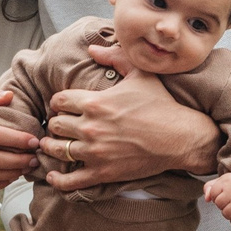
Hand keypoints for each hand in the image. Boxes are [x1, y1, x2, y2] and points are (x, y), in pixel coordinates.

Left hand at [40, 69, 218, 191]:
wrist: (179, 137)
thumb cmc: (161, 104)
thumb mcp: (140, 73)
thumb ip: (115, 57)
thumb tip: (93, 49)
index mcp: (95, 102)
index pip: (59, 101)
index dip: (58, 103)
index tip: (62, 106)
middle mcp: (90, 127)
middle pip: (55, 125)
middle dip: (56, 124)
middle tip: (59, 126)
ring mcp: (95, 152)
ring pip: (57, 151)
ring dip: (52, 148)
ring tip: (51, 146)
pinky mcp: (102, 172)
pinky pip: (70, 180)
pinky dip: (57, 179)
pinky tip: (52, 174)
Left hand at [201, 173, 230, 226]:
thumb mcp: (221, 181)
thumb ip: (209, 187)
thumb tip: (206, 199)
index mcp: (227, 181)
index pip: (213, 194)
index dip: (217, 196)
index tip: (225, 193)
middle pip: (219, 205)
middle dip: (223, 204)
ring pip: (226, 214)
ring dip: (229, 213)